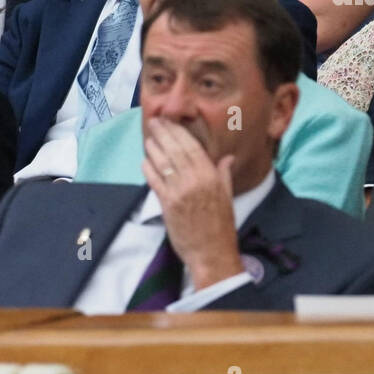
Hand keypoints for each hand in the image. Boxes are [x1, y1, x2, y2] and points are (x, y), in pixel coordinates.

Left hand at [142, 118, 243, 290]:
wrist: (211, 252)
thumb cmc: (222, 225)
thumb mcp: (228, 196)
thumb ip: (224, 174)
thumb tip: (227, 157)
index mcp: (211, 176)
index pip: (192, 147)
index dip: (179, 132)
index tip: (170, 121)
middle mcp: (195, 180)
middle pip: (175, 150)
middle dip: (163, 134)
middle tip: (154, 122)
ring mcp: (179, 192)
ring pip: (163, 163)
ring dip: (153, 148)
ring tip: (148, 138)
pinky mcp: (167, 204)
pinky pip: (155, 181)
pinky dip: (148, 169)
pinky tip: (145, 161)